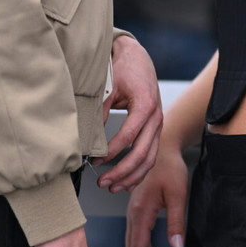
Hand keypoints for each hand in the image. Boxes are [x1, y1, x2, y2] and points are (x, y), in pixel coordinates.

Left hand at [97, 34, 162, 192]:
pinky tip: (126, 182)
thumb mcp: (109, 87)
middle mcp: (156, 118)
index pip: (129, 136)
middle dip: (122, 171)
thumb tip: (87, 137)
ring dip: (131, 176)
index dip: (111, 152)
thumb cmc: (125, 70)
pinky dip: (140, 172)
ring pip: (149, 159)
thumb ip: (100, 111)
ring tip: (112, 187)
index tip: (95, 161)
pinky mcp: (155, 130)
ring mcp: (158, 125)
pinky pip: (151, 155)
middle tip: (103, 182)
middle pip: (142, 153)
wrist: (139, 60)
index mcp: (146, 105)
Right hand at [124, 146, 188, 246]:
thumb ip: (176, 221)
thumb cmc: (170, 168)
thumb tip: (176, 246)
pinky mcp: (137, 210)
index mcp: (141, 211)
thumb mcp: (178, 194)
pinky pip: (135, 236)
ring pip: (132, 245)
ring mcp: (133, 212)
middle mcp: (133, 214)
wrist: (162, 147)